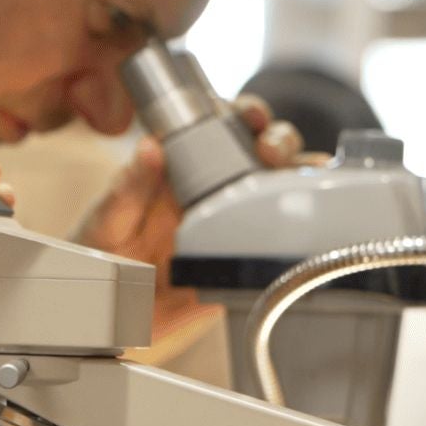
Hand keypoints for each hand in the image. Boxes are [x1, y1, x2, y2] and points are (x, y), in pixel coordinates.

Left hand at [71, 95, 301, 266]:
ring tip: (306, 177)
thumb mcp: (109, 219)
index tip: (248, 115)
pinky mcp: (249, 253)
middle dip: (280, 139)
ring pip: (283, 185)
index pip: (220, 124)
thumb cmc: (105, 254)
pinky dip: (310, 225)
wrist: (112, 313)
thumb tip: (148, 148)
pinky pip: (285, 236)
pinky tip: (321, 219)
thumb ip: (127, 187)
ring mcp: (238, 217)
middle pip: (263, 148)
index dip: (242, 112)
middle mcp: (216, 185)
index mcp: (182, 164)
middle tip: (272, 150)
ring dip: (302, 174)